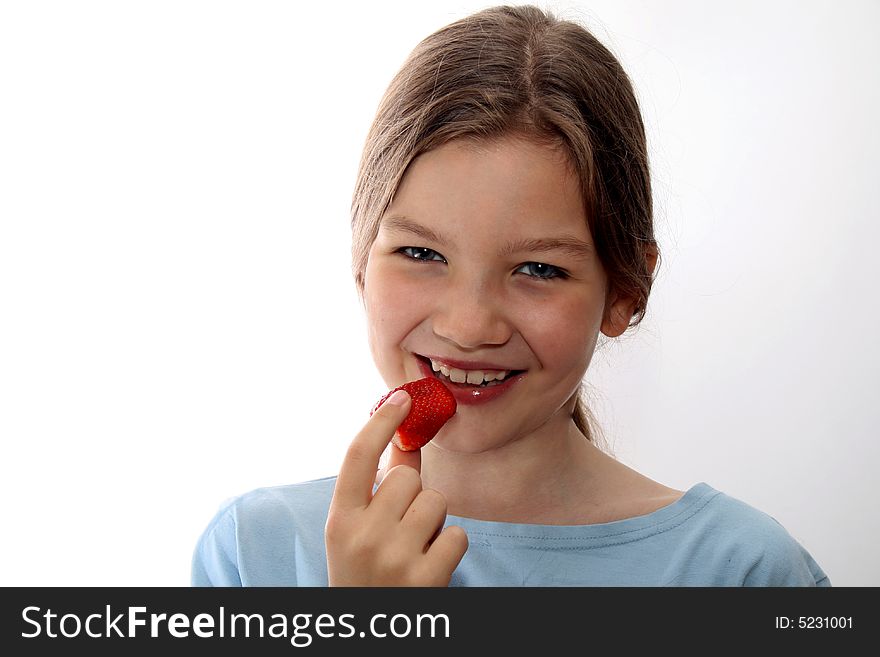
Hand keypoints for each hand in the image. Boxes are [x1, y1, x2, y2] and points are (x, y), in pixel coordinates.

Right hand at [325, 389, 467, 585]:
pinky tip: (429, 566)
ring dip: (432, 522)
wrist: (368, 633)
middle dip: (412, 495)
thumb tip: (407, 438)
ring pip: (436, 502)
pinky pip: (457, 534)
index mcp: (339, 519)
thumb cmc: (363, 574)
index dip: (381, 422)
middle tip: (399, 527)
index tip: (402, 398)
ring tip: (413, 549)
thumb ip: (380, 485)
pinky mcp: (426, 579)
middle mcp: (362, 535)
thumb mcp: (357, 531)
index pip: (357, 455)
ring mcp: (393, 558)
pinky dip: (449, 548)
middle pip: (407, 478)